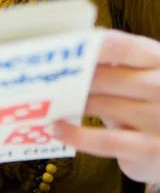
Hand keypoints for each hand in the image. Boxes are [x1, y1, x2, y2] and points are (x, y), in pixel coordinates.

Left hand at [53, 30, 159, 183]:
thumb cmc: (146, 97)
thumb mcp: (139, 71)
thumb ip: (112, 59)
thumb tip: (65, 46)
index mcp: (156, 58)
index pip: (120, 45)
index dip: (90, 44)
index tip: (62, 44)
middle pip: (106, 76)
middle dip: (73, 77)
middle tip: (43, 75)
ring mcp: (158, 119)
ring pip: (102, 106)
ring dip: (70, 103)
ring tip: (44, 100)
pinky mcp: (149, 148)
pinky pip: (105, 141)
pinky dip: (76, 134)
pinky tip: (57, 128)